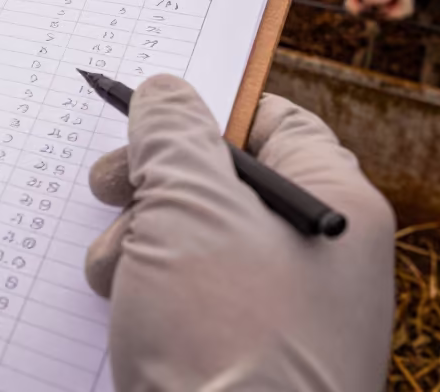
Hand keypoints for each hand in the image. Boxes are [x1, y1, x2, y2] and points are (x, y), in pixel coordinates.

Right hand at [86, 75, 394, 391]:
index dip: (206, 108)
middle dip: (152, 181)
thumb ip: (172, 136)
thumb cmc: (227, 334)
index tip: (148, 118)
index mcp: (331, 206)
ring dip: (136, 238)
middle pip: (219, 178)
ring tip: (117, 269)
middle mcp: (313, 254)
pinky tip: (121, 304)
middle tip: (109, 186)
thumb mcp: (190, 207)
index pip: (272, 120)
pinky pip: (181, 288)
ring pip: (189, 234)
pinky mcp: (235, 349)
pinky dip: (141, 284)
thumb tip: (166, 91)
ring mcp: (276, 306)